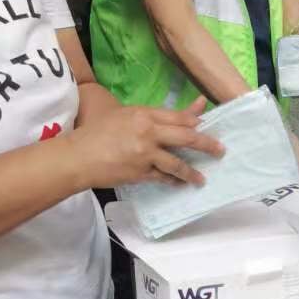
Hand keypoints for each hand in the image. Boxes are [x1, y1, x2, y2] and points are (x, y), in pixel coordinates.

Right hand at [70, 98, 223, 188]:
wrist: (78, 156)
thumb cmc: (97, 131)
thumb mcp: (124, 115)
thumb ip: (151, 116)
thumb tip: (171, 114)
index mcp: (144, 114)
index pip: (179, 117)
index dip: (196, 121)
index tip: (208, 125)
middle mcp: (148, 133)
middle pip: (187, 137)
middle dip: (207, 145)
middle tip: (220, 151)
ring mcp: (145, 155)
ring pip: (178, 163)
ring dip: (193, 172)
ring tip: (202, 179)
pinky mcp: (140, 173)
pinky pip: (163, 178)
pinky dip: (174, 181)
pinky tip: (181, 184)